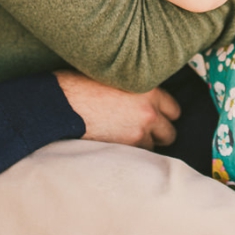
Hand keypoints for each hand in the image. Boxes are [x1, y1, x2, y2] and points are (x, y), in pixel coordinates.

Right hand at [55, 70, 180, 149]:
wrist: (61, 104)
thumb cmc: (79, 85)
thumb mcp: (114, 78)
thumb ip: (134, 89)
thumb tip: (139, 98)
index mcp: (148, 90)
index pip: (174, 110)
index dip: (163, 114)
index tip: (155, 117)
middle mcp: (149, 111)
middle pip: (169, 133)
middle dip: (157, 134)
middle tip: (142, 131)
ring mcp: (138, 132)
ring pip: (152, 147)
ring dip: (142, 144)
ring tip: (123, 136)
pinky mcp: (125, 148)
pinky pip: (137, 155)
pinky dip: (129, 152)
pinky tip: (116, 143)